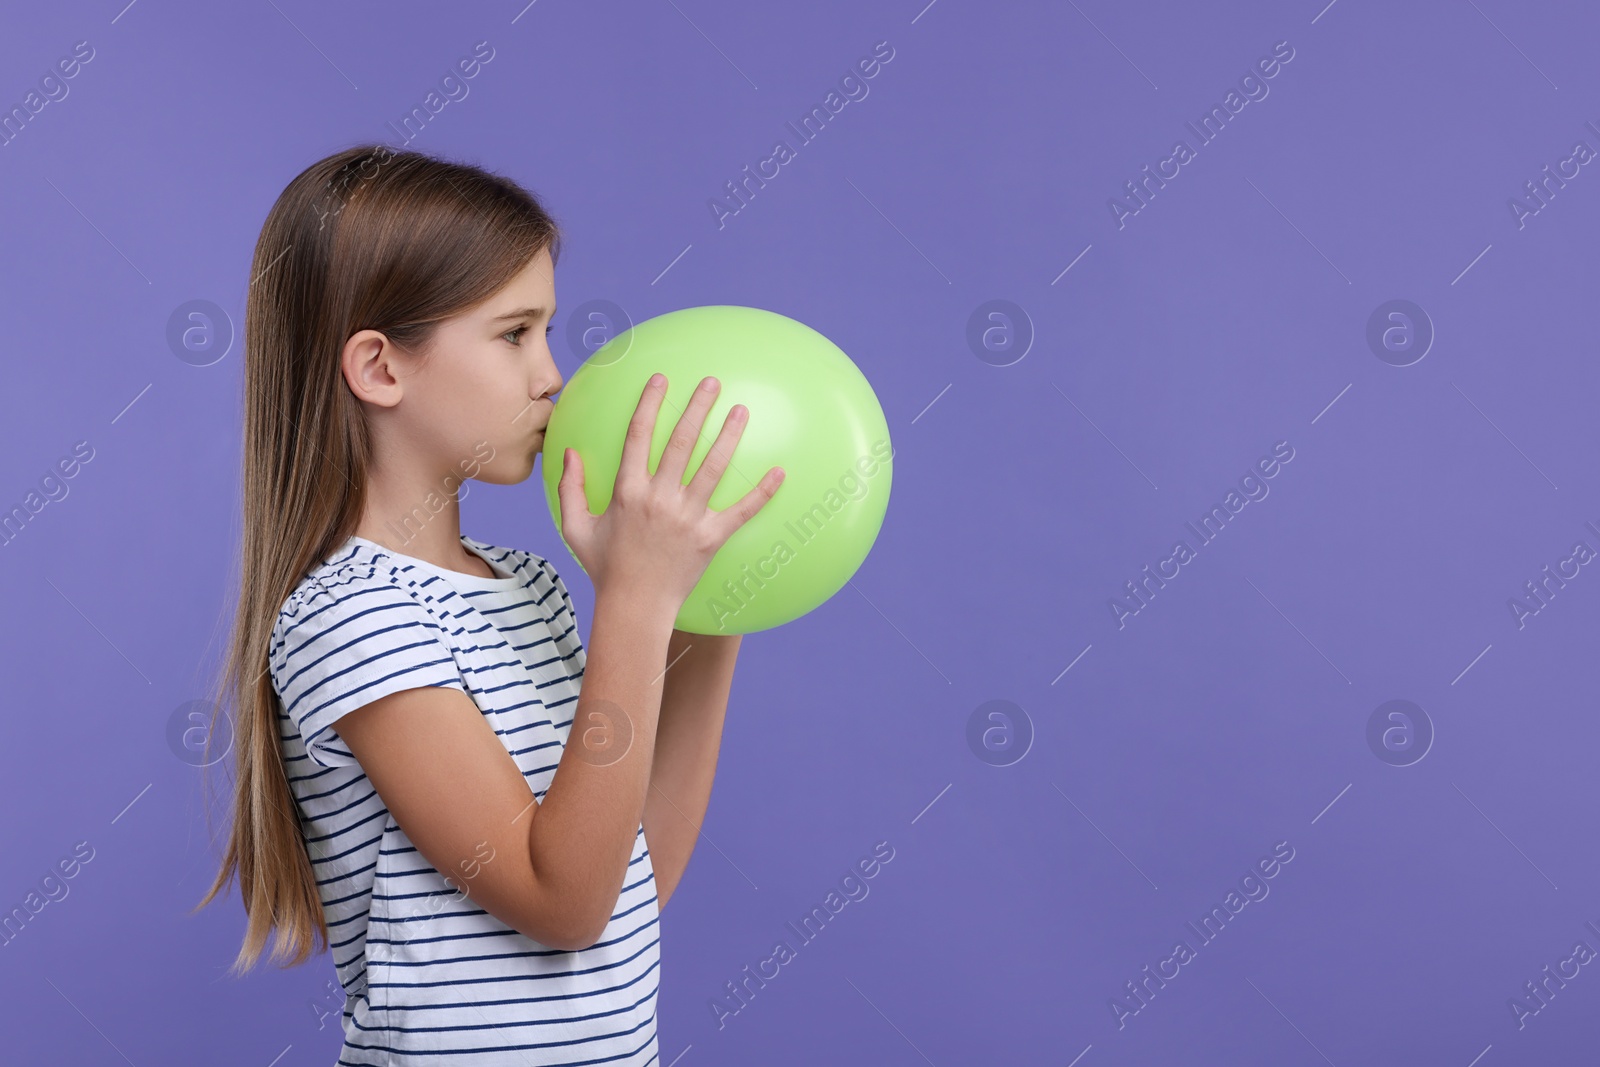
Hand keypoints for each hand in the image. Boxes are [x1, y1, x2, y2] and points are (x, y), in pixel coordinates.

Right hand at [557, 373, 784, 615]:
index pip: (639, 436)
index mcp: (628, 491)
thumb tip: (568, 452)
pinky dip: (762, 492)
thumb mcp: (577, 527)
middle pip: (682, 442)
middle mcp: (659, 498)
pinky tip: (779, 472)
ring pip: (713, 467)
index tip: (660, 380)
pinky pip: (741, 511)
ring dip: (729, 436)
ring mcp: (688, 517)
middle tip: (712, 382)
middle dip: (697, 407)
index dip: (650, 404)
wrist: (635, 606)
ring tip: (742, 410)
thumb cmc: (606, 567)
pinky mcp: (711, 538)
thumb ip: (570, 488)